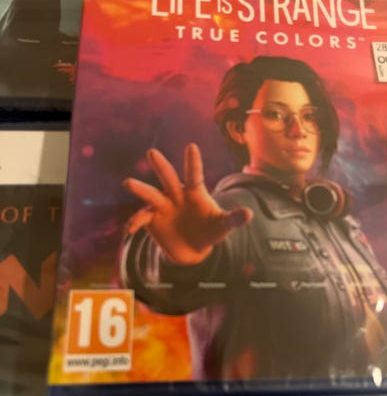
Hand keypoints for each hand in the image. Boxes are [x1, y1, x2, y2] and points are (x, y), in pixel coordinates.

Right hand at [123, 144, 252, 265]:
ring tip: (128, 182)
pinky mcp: (152, 219)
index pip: (195, 175)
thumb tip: (249, 215)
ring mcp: (163, 205)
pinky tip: (130, 230)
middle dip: (161, 166)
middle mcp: (176, 194)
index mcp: (195, 192)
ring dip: (140, 189)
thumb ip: (233, 219)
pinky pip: (142, 217)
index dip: (193, 162)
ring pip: (150, 194)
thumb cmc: (210, 230)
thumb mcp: (223, 225)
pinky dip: (135, 222)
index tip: (192, 146)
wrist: (194, 248)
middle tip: (152, 152)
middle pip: (168, 178)